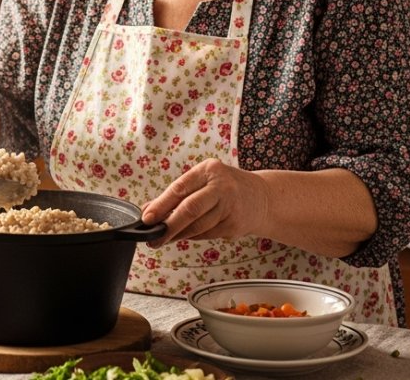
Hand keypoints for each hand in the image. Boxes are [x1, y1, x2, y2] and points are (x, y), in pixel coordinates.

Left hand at [140, 158, 270, 248]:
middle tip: (153, 237)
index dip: (161, 205)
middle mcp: (221, 187)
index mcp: (209, 171)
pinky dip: (192, 237)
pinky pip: (206, 234)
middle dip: (168, 226)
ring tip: (164, 239)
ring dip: (178, 235)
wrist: (263, 198)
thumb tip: (147, 211)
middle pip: (190, 210)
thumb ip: (177, 194)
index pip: (180, 188)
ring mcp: (230, 207)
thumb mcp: (203, 181)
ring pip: (197, 226)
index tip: (146, 218)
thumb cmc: (226, 188)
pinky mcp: (235, 225)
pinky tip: (186, 235)